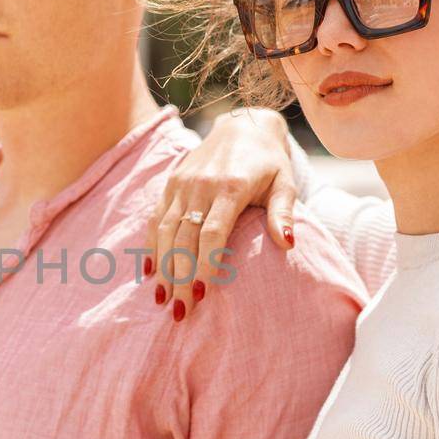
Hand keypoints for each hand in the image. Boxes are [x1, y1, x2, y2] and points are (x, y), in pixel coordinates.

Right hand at [145, 107, 297, 321]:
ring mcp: (181, 185)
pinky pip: (154, 220)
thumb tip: (288, 244)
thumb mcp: (284, 183)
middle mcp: (199, 186)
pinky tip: (151, 273)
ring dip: (162, 268)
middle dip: (181, 277)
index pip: (212, 232)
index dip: (206, 264)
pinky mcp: (170, 184)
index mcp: (229, 186)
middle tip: (182, 311)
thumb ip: (284, 213)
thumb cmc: (269, 163)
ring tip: (164, 299)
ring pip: (164, 231)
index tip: (204, 294)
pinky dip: (150, 247)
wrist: (243, 126)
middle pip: (184, 238)